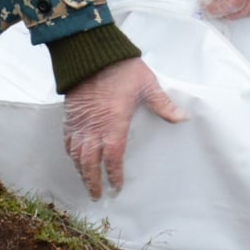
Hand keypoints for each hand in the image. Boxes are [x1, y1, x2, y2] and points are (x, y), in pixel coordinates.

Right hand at [62, 57, 184, 197]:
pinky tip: (74, 159)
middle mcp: (94, 128)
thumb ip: (163, 105)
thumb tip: (182, 118)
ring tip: (86, 182)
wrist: (92, 54)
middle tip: (97, 195)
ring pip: (76, 154)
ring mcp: (79, 123)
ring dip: (80, 171)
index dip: (114, 175)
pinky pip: (67, 140)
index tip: (116, 188)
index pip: (113, 158)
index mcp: (114, 124)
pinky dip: (70, 153)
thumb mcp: (148, 86)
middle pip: (90, 163)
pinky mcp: (69, 115)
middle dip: (93, 181)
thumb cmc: (122, 69)